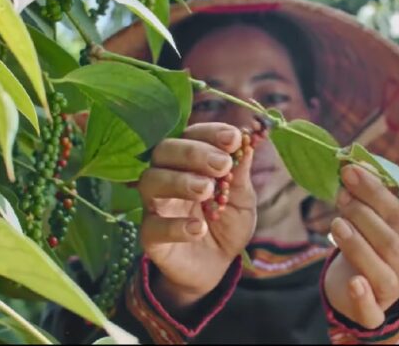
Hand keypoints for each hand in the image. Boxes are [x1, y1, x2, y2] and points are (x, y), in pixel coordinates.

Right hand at [137, 122, 256, 308]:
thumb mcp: (243, 199)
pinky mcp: (151, 237)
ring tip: (207, 191)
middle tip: (222, 165)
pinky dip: (176, 225)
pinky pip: (153, 226)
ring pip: (151, 181)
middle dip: (194, 153)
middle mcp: (167, 176)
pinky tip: (200, 228)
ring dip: (180, 181)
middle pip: (164, 151)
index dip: (210, 132)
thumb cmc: (226, 224)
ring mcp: (156, 206)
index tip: (233, 138)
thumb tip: (247, 142)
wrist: (217, 266)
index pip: (191, 135)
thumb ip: (241, 174)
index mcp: (189, 162)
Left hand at [324, 164, 398, 328]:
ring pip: (379, 271)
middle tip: (340, 197)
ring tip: (335, 224)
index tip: (348, 172)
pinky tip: (352, 282)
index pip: (398, 213)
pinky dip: (362, 297)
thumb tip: (354, 163)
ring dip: (357, 245)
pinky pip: (371, 311)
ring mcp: (392, 292)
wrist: (357, 289)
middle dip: (363, 215)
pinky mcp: (372, 314)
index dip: (373, 191)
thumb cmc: (366, 246)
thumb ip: (366, 198)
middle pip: (389, 241)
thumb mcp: (370, 222)